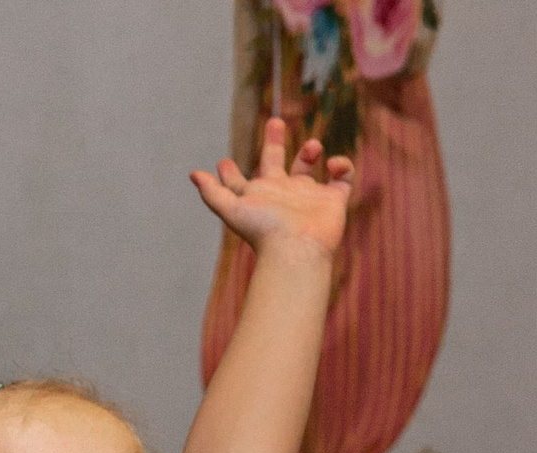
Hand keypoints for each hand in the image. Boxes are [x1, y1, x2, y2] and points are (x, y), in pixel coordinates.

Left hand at [193, 116, 352, 263]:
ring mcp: (308, 196)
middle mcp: (282, 193)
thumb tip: (193, 174)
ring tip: (311, 146)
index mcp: (259, 195)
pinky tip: (332, 164)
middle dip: (274, 142)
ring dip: (310, 151)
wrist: (297, 248)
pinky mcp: (333, 199)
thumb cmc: (264, 229)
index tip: (223, 162)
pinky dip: (342, 165)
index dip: (230, 173)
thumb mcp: (231, 208)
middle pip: (276, 163)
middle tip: (274, 121)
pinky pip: (343, 177)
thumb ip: (213, 192)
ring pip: (308, 167)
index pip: (241, 181)